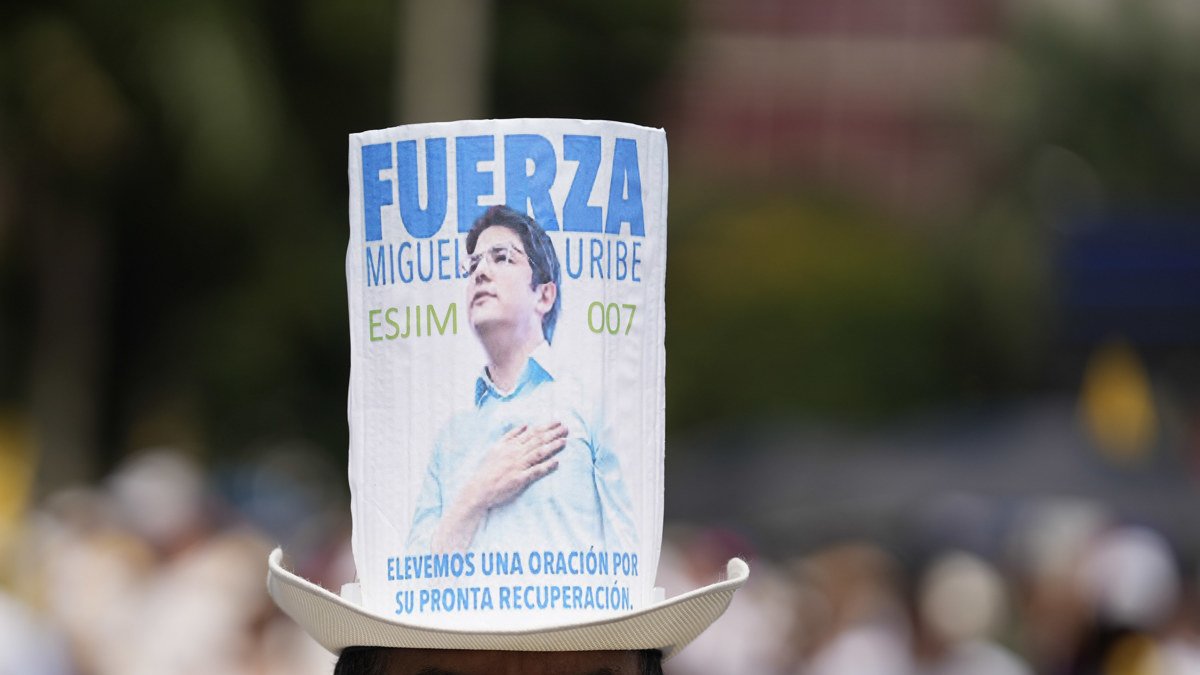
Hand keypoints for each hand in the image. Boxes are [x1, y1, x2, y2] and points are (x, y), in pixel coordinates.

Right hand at [431, 422, 566, 551]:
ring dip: (552, 446)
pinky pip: (535, 471)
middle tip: (566, 428)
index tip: (557, 422)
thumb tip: (525, 425)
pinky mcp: (519, 479)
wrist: (479, 488)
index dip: (546, 427)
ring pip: (538, 453)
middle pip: (537, 441)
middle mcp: (515, 453)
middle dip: (553, 433)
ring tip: (565, 441)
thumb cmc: (488, 469)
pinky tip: (556, 462)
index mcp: (510, 445)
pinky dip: (546, 466)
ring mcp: (518, 466)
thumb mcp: (496, 447)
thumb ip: (511, 435)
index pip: (532, 433)